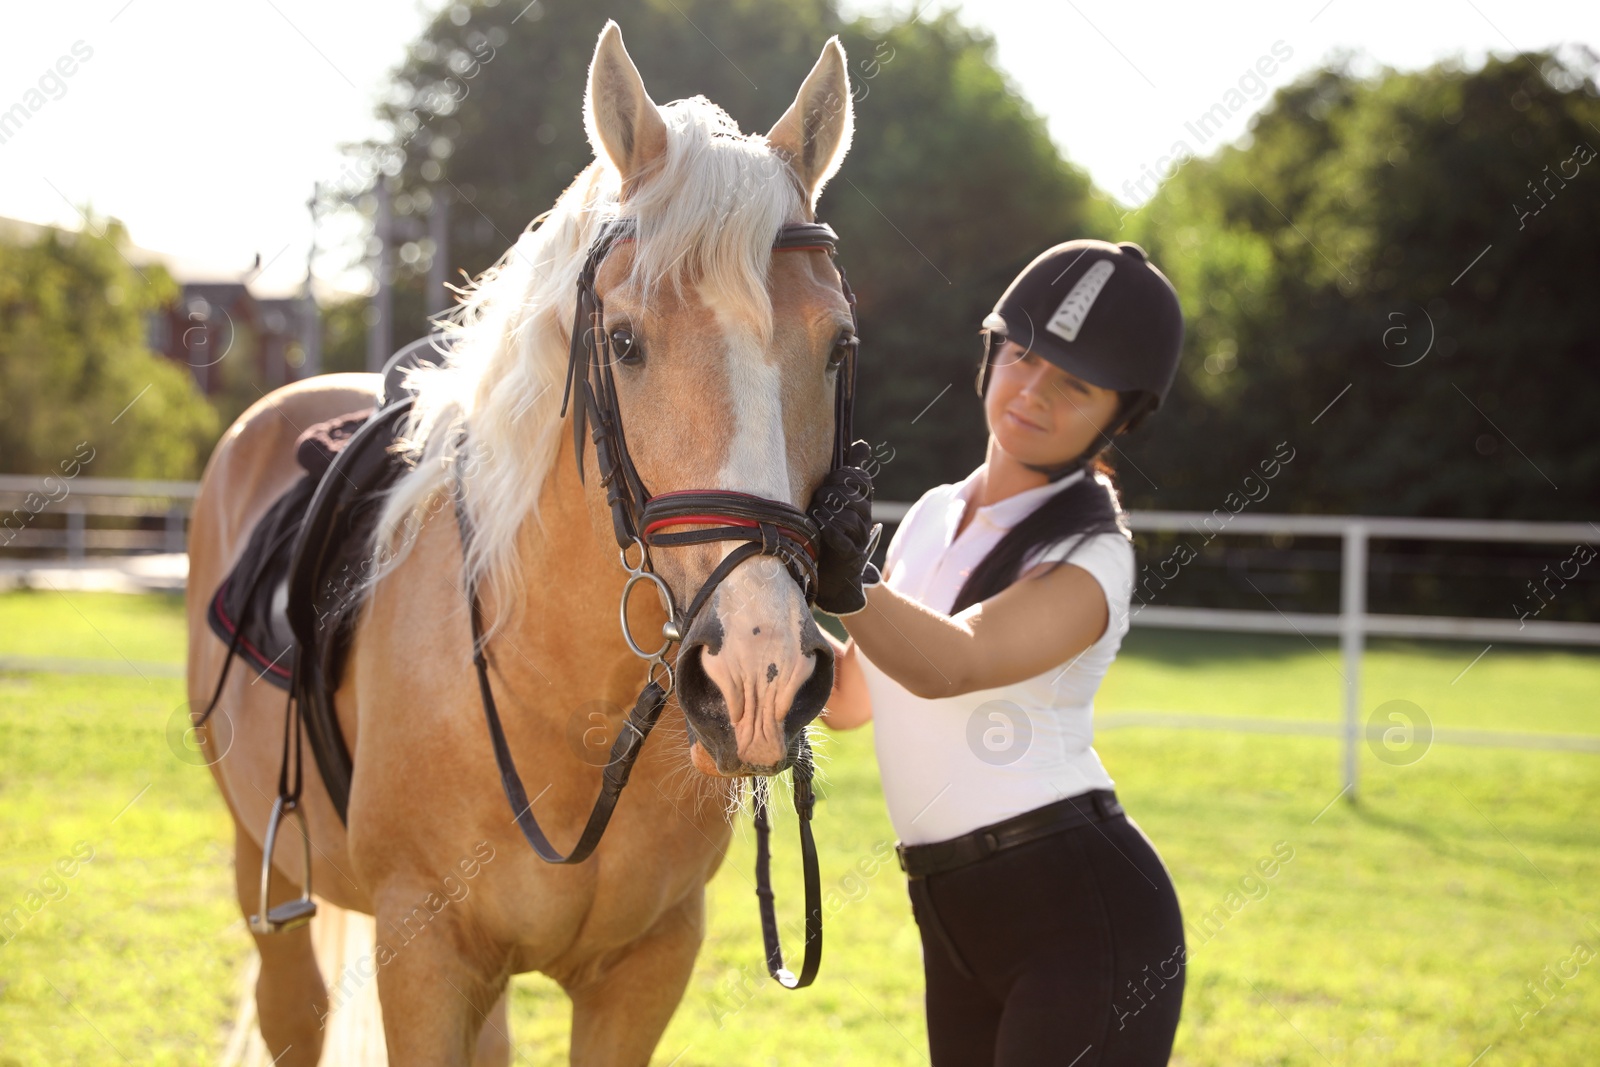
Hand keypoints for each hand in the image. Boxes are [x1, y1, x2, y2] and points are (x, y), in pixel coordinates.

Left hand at [808, 440, 883, 615]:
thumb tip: (863, 444)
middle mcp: (864, 520)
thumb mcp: (840, 500)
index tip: (830, 478)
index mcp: (862, 503)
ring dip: (828, 511)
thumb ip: (850, 472)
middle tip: (819, 496)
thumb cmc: (833, 530)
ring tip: (816, 512)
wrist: (834, 575)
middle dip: (834, 492)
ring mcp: (859, 539)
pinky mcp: (849, 556)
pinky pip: (842, 538)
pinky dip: (829, 529)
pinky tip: (817, 524)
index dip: (846, 474)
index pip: (863, 480)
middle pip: (855, 498)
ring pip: (849, 517)